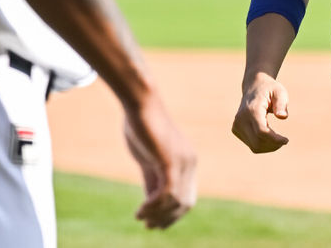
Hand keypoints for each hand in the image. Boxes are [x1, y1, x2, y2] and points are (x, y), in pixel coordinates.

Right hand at [122, 95, 196, 228]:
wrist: (140, 104)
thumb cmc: (142, 127)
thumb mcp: (149, 158)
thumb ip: (152, 178)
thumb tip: (151, 203)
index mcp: (188, 162)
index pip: (187, 198)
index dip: (173, 215)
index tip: (154, 224)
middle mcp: (190, 163)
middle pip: (185, 203)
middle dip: (167, 219)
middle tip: (148, 226)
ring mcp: (182, 162)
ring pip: (176, 201)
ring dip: (157, 214)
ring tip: (140, 216)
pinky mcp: (169, 160)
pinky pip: (167, 193)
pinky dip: (154, 206)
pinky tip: (140, 209)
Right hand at [231, 71, 290, 152]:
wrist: (253, 86)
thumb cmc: (270, 89)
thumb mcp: (280, 92)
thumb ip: (282, 104)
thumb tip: (282, 116)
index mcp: (251, 109)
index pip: (262, 132)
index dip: (275, 140)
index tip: (286, 140)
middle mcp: (241, 118)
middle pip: (258, 142)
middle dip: (273, 145)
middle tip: (284, 140)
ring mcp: (236, 125)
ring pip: (254, 146)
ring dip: (269, 147)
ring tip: (278, 138)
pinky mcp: (236, 129)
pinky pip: (251, 145)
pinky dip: (262, 144)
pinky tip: (268, 136)